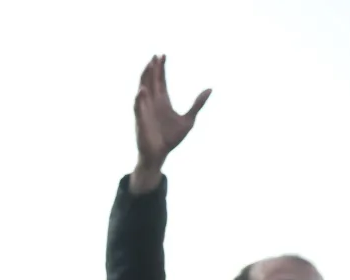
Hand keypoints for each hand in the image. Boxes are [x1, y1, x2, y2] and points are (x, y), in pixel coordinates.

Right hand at [131, 56, 209, 190]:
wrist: (160, 154)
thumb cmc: (171, 139)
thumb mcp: (189, 119)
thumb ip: (197, 104)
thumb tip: (210, 89)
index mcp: (163, 101)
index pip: (161, 80)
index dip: (161, 68)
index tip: (163, 55)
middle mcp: (153, 103)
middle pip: (151, 81)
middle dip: (153, 69)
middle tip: (155, 55)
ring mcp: (146, 111)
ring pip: (143, 90)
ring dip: (145, 79)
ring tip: (148, 66)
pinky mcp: (141, 121)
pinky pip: (139, 108)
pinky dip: (139, 100)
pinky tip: (142, 91)